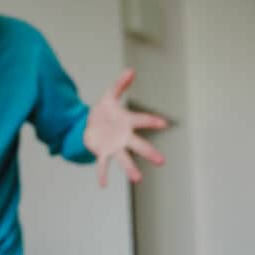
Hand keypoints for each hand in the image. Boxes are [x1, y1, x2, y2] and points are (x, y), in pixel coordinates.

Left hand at [83, 68, 167, 186]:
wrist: (89, 125)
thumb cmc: (104, 112)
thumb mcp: (109, 96)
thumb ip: (119, 84)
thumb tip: (131, 70)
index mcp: (128, 122)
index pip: (142, 120)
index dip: (152, 121)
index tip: (164, 123)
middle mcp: (125, 137)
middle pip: (139, 145)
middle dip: (149, 152)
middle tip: (162, 161)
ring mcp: (115, 147)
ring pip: (125, 158)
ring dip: (131, 169)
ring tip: (138, 179)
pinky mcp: (102, 153)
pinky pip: (103, 165)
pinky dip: (103, 174)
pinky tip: (103, 185)